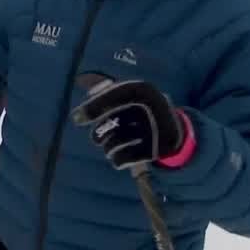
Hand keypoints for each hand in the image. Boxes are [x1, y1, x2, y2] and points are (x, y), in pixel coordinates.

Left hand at [70, 73, 191, 170]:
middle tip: (97, 138)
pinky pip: (124, 158)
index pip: (114, 95)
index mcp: (143, 89)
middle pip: (112, 122)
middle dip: (98, 134)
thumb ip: (103, 92)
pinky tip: (117, 157)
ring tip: (109, 146)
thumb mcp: (127, 95)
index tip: (76, 118)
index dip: (93, 106)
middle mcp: (153, 106)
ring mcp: (157, 129)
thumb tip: (83, 98)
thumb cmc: (139, 111)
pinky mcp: (158, 150)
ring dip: (107, 147)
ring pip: (115, 142)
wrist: (173, 132)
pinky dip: (116, 159)